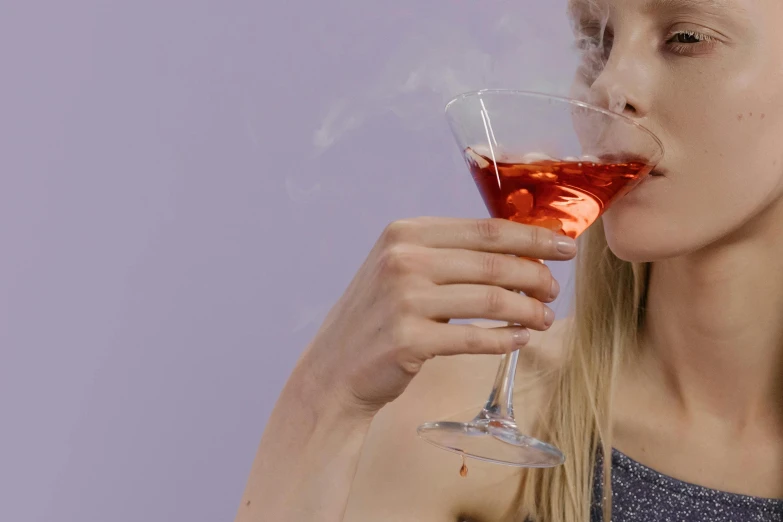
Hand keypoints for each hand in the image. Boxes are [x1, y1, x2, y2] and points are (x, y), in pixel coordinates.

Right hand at [298, 217, 576, 419]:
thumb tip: (519, 247)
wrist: (334, 367)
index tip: (565, 246)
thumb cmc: (378, 316)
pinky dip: (506, 340)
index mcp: (405, 233)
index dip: (533, 236)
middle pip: (493, 263)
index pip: (485, 228)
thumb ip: (448, 253)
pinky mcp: (408, 341)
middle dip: (535, 275)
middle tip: (554, 290)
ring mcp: (404, 300)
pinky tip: (521, 339)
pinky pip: (475, 339)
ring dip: (527, 311)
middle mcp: (403, 260)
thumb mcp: (400, 268)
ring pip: (491, 301)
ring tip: (543, 319)